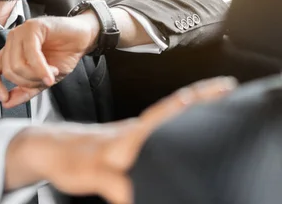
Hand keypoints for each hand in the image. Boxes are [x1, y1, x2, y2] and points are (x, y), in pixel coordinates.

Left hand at [0, 12, 99, 107]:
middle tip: (45, 81)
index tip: (4, 97)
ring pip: (17, 64)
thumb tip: (7, 103)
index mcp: (12, 52)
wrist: (83, 39)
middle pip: (8, 70)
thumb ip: (25, 90)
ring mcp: (21, 32)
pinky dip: (41, 68)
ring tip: (51, 74)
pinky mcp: (34, 26)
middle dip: (28, 82)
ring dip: (36, 75)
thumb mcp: (42, 79)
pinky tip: (51, 74)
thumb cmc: (64, 54)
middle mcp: (13, 41)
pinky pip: (31, 54)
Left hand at [6, 76, 237, 202]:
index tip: (225, 88)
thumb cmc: (69, 158)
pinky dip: (175, 126)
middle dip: (205, 100)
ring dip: (193, 112)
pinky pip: (158, 132)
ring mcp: (134, 136)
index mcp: (132, 133)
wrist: (48, 148)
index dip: (198, 98)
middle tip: (233, 95)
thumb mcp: (91, 174)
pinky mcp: (128, 143)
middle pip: (177, 110)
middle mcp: (137, 130)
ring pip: (168, 120)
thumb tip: (138, 196)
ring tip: (220, 112)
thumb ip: (116, 184)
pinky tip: (184, 135)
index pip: (171, 110)